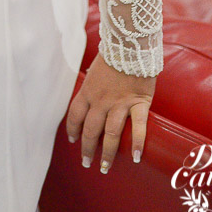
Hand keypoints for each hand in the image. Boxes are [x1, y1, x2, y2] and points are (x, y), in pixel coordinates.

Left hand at [66, 52, 155, 173]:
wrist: (131, 43)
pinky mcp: (138, 103)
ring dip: (108, 153)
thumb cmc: (113, 53)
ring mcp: (120, 103)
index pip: (75, 115)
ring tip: (105, 167)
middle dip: (87, 148)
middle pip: (91, 130)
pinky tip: (135, 157)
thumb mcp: (95, 67)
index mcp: (88, 90)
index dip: (72, 129)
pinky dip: (137, 143)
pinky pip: (138, 127)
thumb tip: (90, 86)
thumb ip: (93, 82)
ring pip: (111, 134)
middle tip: (87, 162)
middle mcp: (101, 100)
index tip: (73, 140)